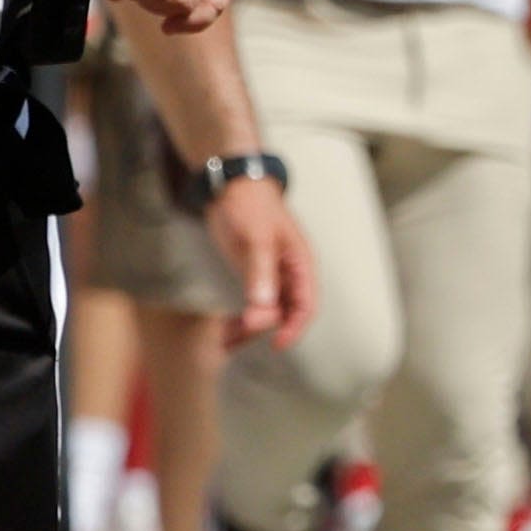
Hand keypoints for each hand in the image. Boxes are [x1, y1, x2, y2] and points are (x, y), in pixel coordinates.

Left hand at [200, 176, 313, 348]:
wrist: (230, 186)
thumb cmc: (250, 205)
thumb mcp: (255, 238)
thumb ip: (259, 272)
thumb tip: (262, 307)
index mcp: (300, 263)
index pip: (306, 305)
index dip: (295, 327)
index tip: (278, 344)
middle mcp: (289, 274)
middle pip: (285, 314)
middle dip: (263, 328)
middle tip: (236, 331)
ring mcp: (271, 276)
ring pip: (267, 313)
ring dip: (250, 328)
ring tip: (224, 338)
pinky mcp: (253, 276)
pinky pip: (252, 305)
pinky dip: (240, 318)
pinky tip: (224, 328)